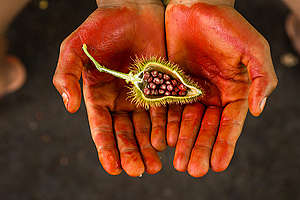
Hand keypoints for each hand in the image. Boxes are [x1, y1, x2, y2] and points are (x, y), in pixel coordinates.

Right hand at [53, 0, 165, 176]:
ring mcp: (141, 95)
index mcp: (98, 96)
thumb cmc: (100, 26)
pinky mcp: (160, 86)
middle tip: (139, 170)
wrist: (132, 8)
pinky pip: (164, 110)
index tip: (113, 168)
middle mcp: (120, 100)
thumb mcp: (74, 48)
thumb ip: (66, 76)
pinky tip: (168, 140)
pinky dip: (166, 126)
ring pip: (146, 127)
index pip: (101, 128)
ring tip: (155, 165)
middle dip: (131, 152)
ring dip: (149, 146)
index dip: (106, 149)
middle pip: (125, 133)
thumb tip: (69, 108)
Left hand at [165, 0, 277, 176]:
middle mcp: (213, 95)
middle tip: (194, 170)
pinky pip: (169, 107)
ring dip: (182, 142)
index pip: (230, 124)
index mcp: (234, 91)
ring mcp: (191, 91)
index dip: (224, 144)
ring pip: (186, 121)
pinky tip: (164, 139)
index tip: (217, 164)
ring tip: (178, 162)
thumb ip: (260, 78)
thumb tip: (259, 110)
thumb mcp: (253, 49)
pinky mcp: (172, 84)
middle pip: (206, 127)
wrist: (196, 6)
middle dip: (200, 148)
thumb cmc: (228, 24)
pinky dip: (167, 123)